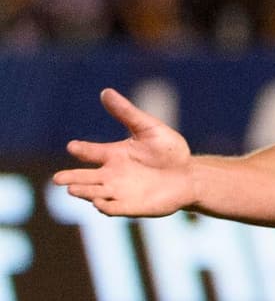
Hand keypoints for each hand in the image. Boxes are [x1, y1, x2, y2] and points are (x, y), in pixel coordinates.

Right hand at [53, 88, 195, 216]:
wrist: (189, 174)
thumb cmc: (169, 150)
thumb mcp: (148, 128)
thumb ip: (127, 113)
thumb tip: (105, 92)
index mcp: (113, 154)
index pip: (90, 152)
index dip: (80, 149)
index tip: (73, 147)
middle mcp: (112, 174)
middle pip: (86, 177)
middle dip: (72, 178)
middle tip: (58, 179)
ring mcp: (121, 192)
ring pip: (95, 193)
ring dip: (85, 192)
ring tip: (72, 190)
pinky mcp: (133, 206)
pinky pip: (115, 209)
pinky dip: (105, 206)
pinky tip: (99, 202)